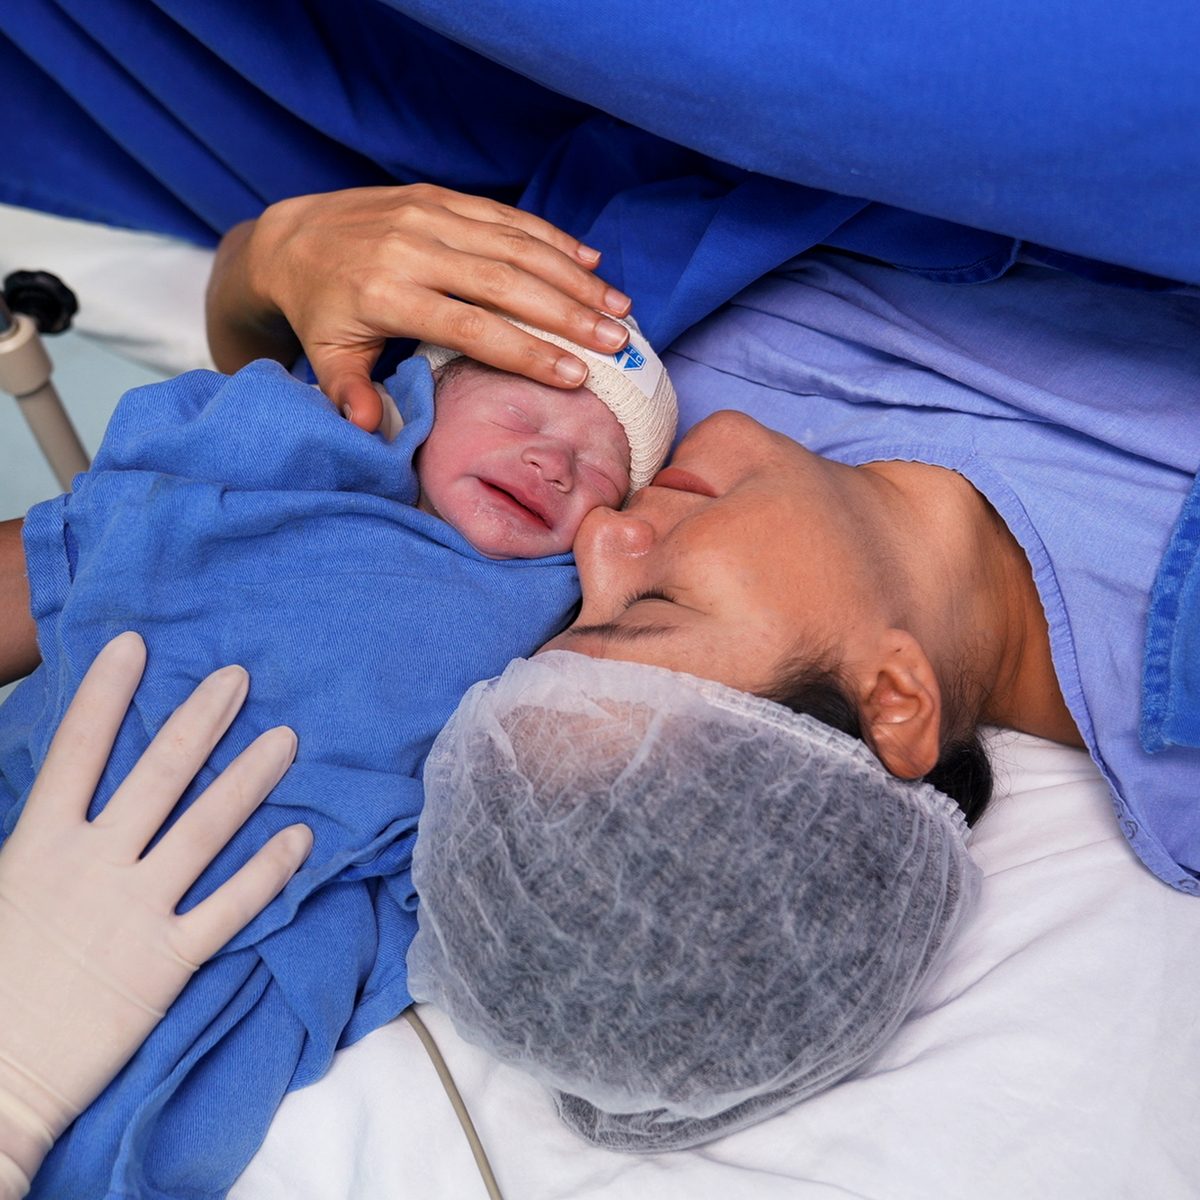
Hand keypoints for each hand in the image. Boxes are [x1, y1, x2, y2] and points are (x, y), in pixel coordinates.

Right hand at [0, 632, 311, 1198]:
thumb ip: (33, 838)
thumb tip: (59, 792)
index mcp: (39, 844)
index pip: (77, 750)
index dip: (106, 694)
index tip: (136, 645)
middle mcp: (94, 864)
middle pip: (160, 774)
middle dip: (202, 719)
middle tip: (239, 678)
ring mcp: (137, 909)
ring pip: (208, 827)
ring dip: (250, 777)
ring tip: (287, 738)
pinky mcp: (170, 958)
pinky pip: (232, 904)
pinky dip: (269, 869)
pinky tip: (301, 837)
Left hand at [206, 183, 632, 431]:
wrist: (290, 236)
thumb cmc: (318, 311)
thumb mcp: (325, 356)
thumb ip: (348, 390)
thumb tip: (368, 429)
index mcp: (386, 294)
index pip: (470, 326)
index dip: (526, 351)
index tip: (574, 375)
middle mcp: (413, 248)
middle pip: (506, 283)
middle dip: (569, 314)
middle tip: (617, 342)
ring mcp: (430, 215)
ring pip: (515, 245)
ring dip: (573, 276)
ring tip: (619, 307)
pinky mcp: (440, 196)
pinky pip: (505, 215)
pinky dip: (552, 237)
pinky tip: (591, 259)